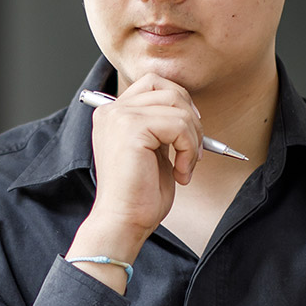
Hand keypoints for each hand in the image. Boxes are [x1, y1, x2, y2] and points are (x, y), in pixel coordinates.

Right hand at [70, 73, 204, 263]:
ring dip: (192, 136)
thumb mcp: (153, 150)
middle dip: (191, 117)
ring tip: (187, 165)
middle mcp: (112, 111)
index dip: (180, 105)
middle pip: (167, 88)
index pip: (153, 84)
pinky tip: (181, 172)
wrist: (123, 222)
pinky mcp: (131, 127)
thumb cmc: (139, 195)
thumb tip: (189, 110)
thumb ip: (162, 126)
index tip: (189, 135)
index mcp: (113, 114)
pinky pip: (178, 124)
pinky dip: (189, 148)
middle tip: (194, 151)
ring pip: (177, 105)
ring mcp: (119, 116)